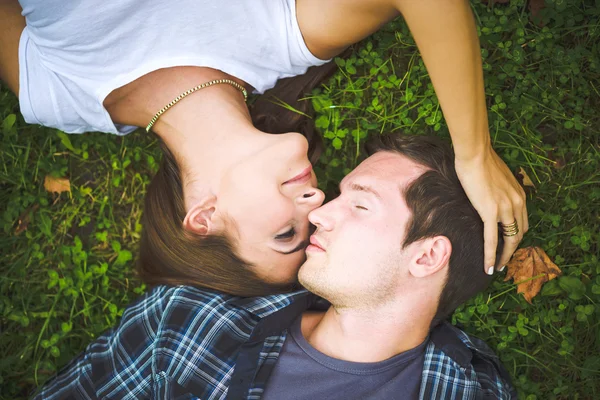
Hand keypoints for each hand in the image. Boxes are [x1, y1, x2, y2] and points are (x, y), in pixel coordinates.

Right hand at [454, 146, 527, 273]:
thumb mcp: (497, 177)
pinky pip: (492, 239)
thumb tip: (488, 195)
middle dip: (512, 251)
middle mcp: (517, 203)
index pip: (522, 223)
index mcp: (519, 195)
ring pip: (508, 240)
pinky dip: (491, 256)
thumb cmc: (480, 161)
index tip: (508, 247)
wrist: (475, 154)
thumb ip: (498, 190)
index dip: (516, 238)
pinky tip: (488, 267)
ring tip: (496, 268)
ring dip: (503, 257)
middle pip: (518, 235)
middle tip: (503, 263)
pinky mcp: (490, 212)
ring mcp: (505, 208)